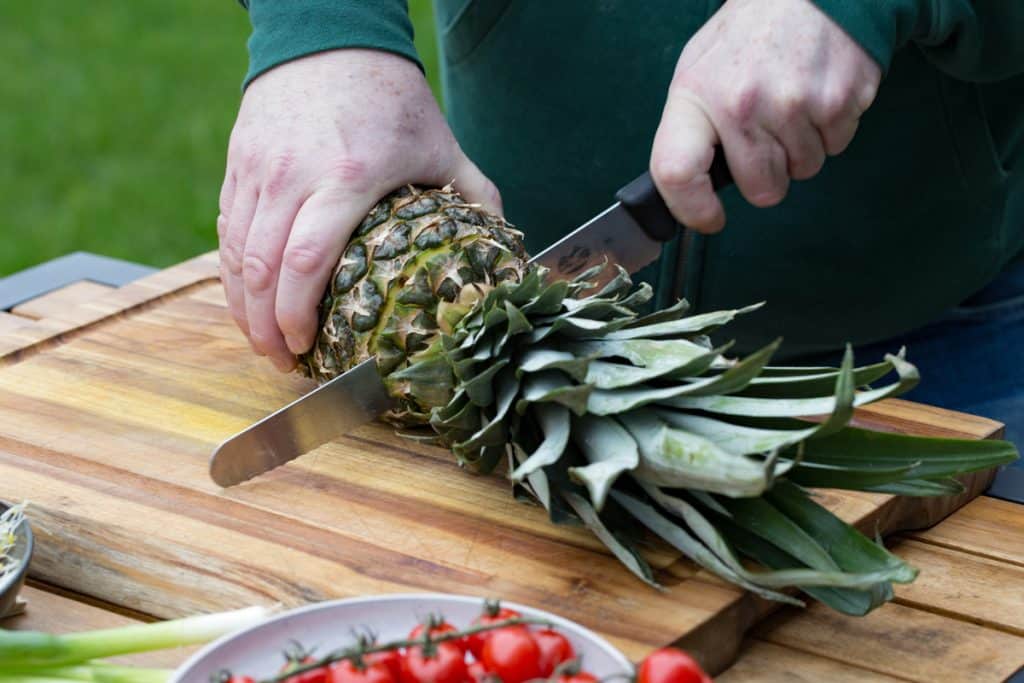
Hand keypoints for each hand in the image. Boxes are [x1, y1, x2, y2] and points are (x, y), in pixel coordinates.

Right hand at [218, 49, 499, 370]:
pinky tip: (246, 298)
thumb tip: (504, 246)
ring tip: (260, 342)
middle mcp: (293, 176)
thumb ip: (475, 196)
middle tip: (281, 361)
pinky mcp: (239, 164)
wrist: (332, 40)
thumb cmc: (392, 99)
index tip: (306, 348)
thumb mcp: (442, 145)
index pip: (305, 260)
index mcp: (346, 178)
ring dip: (241, 306)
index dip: (296, 314)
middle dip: (264, 326)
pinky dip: (231, 271)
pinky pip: (226, 228)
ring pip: (235, 252)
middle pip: (261, 268)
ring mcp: (258, 169)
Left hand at [649, 0, 880, 231]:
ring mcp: (795, 104)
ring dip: (800, 149)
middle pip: (760, 189)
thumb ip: (691, 128)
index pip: (677, 172)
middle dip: (766, 174)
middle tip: (767, 135)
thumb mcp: (699, 69)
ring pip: (803, 171)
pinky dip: (829, 130)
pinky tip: (817, 93)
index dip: (691, 208)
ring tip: (792, 102)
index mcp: (697, 96)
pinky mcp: (840, 102)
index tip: (709, 217)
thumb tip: (688, 185)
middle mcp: (743, 104)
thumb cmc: (749, 36)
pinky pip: (836, 148)